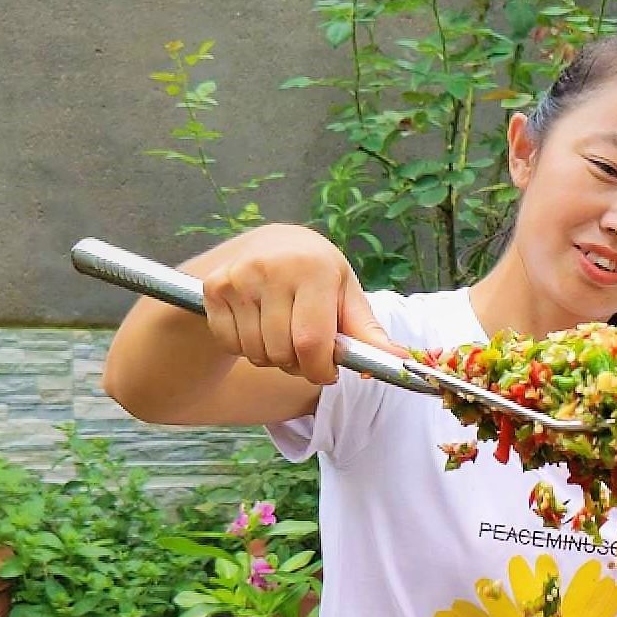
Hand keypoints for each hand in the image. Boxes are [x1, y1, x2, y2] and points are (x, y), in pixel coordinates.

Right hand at [199, 224, 404, 383]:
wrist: (271, 244)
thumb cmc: (319, 277)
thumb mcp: (346, 295)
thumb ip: (368, 332)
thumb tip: (402, 362)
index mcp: (313, 269)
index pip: (311, 342)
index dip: (320, 369)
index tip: (328, 372)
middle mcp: (272, 269)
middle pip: (283, 353)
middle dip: (298, 365)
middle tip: (306, 350)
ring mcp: (239, 278)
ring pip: (256, 352)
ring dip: (272, 358)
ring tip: (283, 335)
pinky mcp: (214, 288)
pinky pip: (231, 343)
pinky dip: (245, 347)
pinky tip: (258, 325)